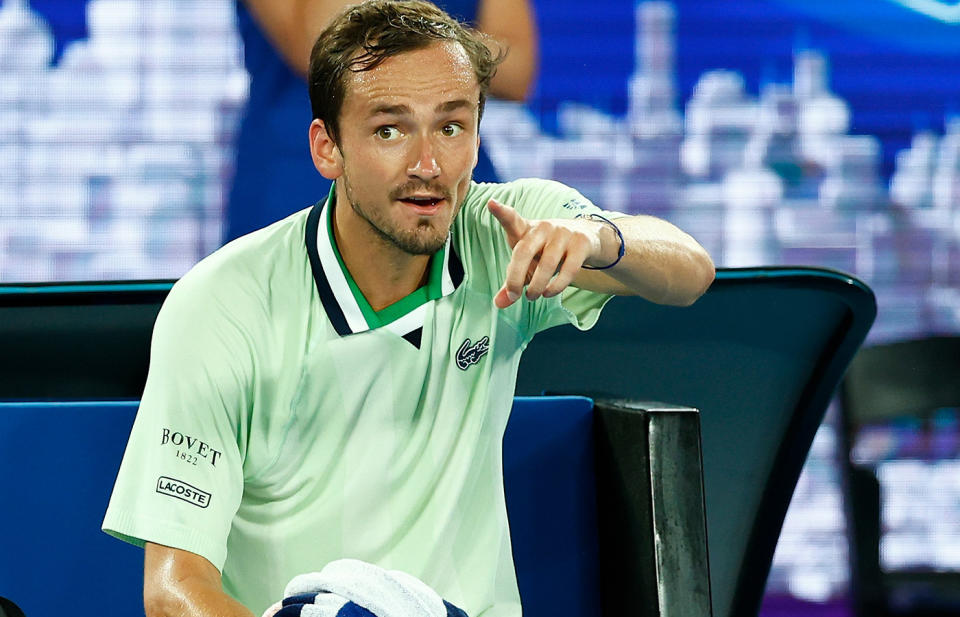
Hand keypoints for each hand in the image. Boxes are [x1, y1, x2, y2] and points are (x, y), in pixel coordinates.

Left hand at [487, 199, 602, 308]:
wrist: (586, 238)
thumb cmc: (547, 251)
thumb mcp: (528, 264)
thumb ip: (512, 283)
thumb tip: (499, 304)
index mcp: (525, 229)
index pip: (511, 219)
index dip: (501, 212)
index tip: (491, 203)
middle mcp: (543, 228)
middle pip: (524, 251)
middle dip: (515, 277)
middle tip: (514, 295)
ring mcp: (563, 234)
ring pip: (547, 264)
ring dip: (537, 286)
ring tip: (532, 296)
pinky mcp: (581, 244)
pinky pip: (568, 270)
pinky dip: (556, 286)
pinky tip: (549, 293)